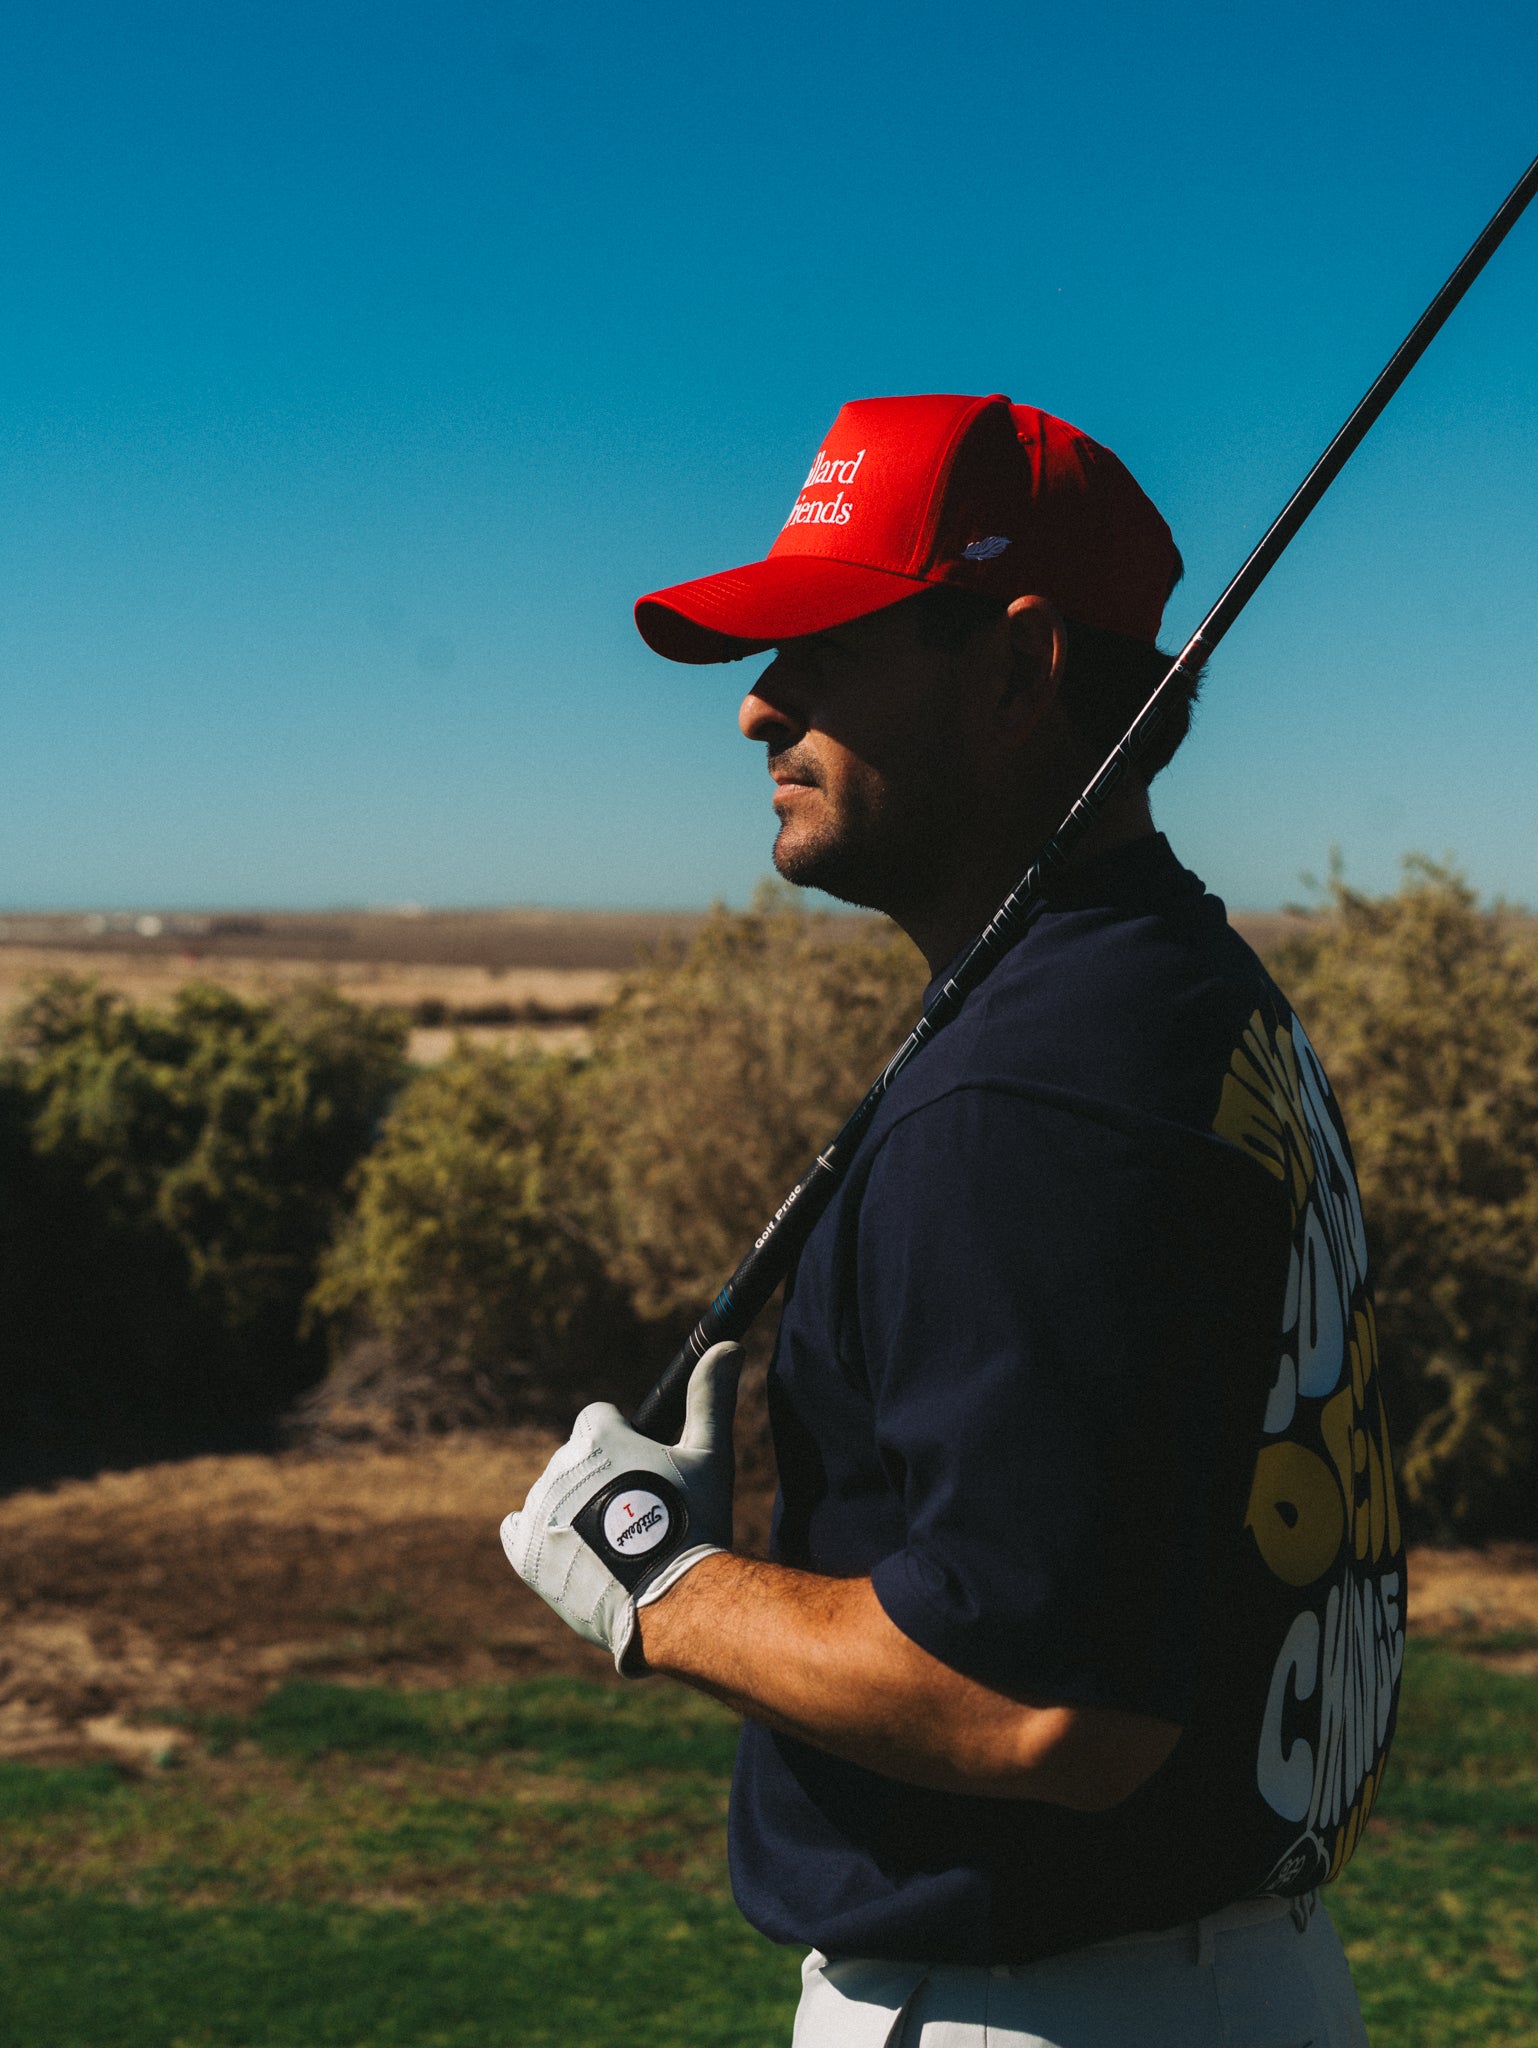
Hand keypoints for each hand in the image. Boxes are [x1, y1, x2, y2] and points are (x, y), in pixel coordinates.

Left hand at [500, 1342, 741, 1674]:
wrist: (670, 1599)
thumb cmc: (693, 1523)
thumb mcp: (708, 1455)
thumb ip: (710, 1397)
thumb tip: (727, 1345)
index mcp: (599, 1435)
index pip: (599, 1418)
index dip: (622, 1441)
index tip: (643, 1469)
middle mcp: (561, 1464)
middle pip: (576, 1459)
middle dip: (601, 1478)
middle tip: (637, 1515)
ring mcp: (540, 1508)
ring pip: (553, 1493)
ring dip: (574, 1508)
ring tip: (613, 1545)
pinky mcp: (525, 1552)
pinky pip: (517, 1528)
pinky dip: (537, 1534)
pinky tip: (566, 1547)